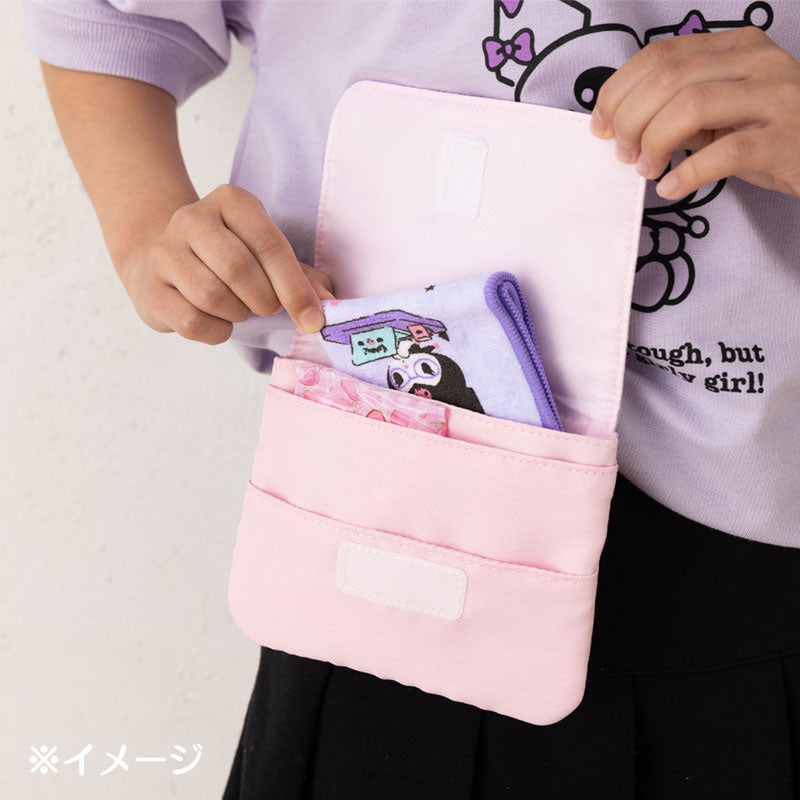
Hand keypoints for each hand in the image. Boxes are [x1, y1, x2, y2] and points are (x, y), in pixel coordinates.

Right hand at [118, 184, 334, 344]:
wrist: (162, 261)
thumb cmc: (229, 259)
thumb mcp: (268, 257)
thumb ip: (302, 278)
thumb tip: (331, 303)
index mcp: (231, 201)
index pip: (269, 244)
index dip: (295, 288)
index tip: (313, 319)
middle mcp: (192, 218)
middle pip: (238, 269)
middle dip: (263, 301)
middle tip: (266, 307)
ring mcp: (164, 252)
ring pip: (211, 296)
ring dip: (237, 314)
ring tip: (238, 308)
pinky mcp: (150, 288)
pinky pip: (192, 322)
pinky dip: (216, 331)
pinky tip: (218, 320)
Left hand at [589, 26, 799, 199]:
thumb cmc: (769, 134)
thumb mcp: (722, 111)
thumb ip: (677, 109)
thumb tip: (620, 125)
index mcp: (736, 47)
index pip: (659, 55)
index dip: (618, 91)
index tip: (601, 126)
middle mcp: (757, 62)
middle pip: (668, 77)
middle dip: (630, 119)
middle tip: (624, 153)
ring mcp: (776, 98)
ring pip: (692, 105)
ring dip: (654, 142)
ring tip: (647, 169)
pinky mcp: (786, 139)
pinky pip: (726, 153)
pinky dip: (687, 174)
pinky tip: (671, 188)